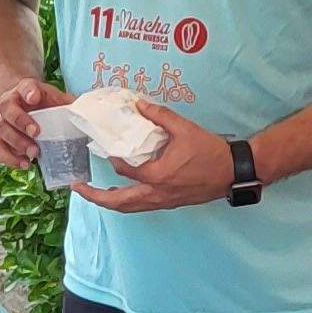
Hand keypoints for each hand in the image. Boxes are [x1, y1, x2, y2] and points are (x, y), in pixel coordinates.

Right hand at [0, 76, 70, 172]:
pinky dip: (9, 158)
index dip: (28, 92)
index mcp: (23, 90)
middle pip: (8, 112)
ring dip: (17, 144)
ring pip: (1, 131)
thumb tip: (89, 114)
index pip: (24, 87)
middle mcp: (8, 104)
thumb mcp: (55, 99)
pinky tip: (24, 164)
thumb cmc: (42, 104)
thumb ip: (69, 104)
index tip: (35, 98)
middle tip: (36, 134)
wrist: (21, 106)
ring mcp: (0, 121)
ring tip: (33, 154)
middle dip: (22, 123)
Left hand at [75, 98, 237, 213]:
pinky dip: (126, 202)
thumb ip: (160, 116)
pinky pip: (141, 207)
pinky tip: (122, 194)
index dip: (112, 158)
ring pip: (129, 208)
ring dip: (109, 202)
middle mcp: (157, 193)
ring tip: (95, 194)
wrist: (234, 172)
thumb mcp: (186, 129)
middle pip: (119, 202)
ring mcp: (163, 201)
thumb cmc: (211, 151)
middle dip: (95, 197)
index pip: (124, 169)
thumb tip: (139, 104)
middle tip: (78, 188)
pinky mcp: (170, 203)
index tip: (104, 147)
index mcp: (158, 175)